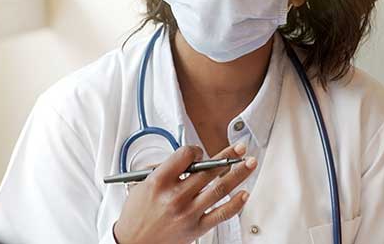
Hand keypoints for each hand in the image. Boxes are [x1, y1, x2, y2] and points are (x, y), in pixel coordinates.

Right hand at [113, 143, 257, 243]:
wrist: (134, 242)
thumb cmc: (136, 215)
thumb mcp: (140, 185)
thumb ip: (162, 170)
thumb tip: (185, 160)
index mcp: (159, 182)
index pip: (185, 156)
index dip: (196, 150)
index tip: (199, 151)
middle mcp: (175, 196)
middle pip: (208, 170)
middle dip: (228, 156)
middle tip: (240, 148)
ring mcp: (188, 213)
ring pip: (220, 189)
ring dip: (238, 174)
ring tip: (249, 164)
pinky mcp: (196, 228)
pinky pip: (221, 214)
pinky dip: (236, 203)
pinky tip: (244, 193)